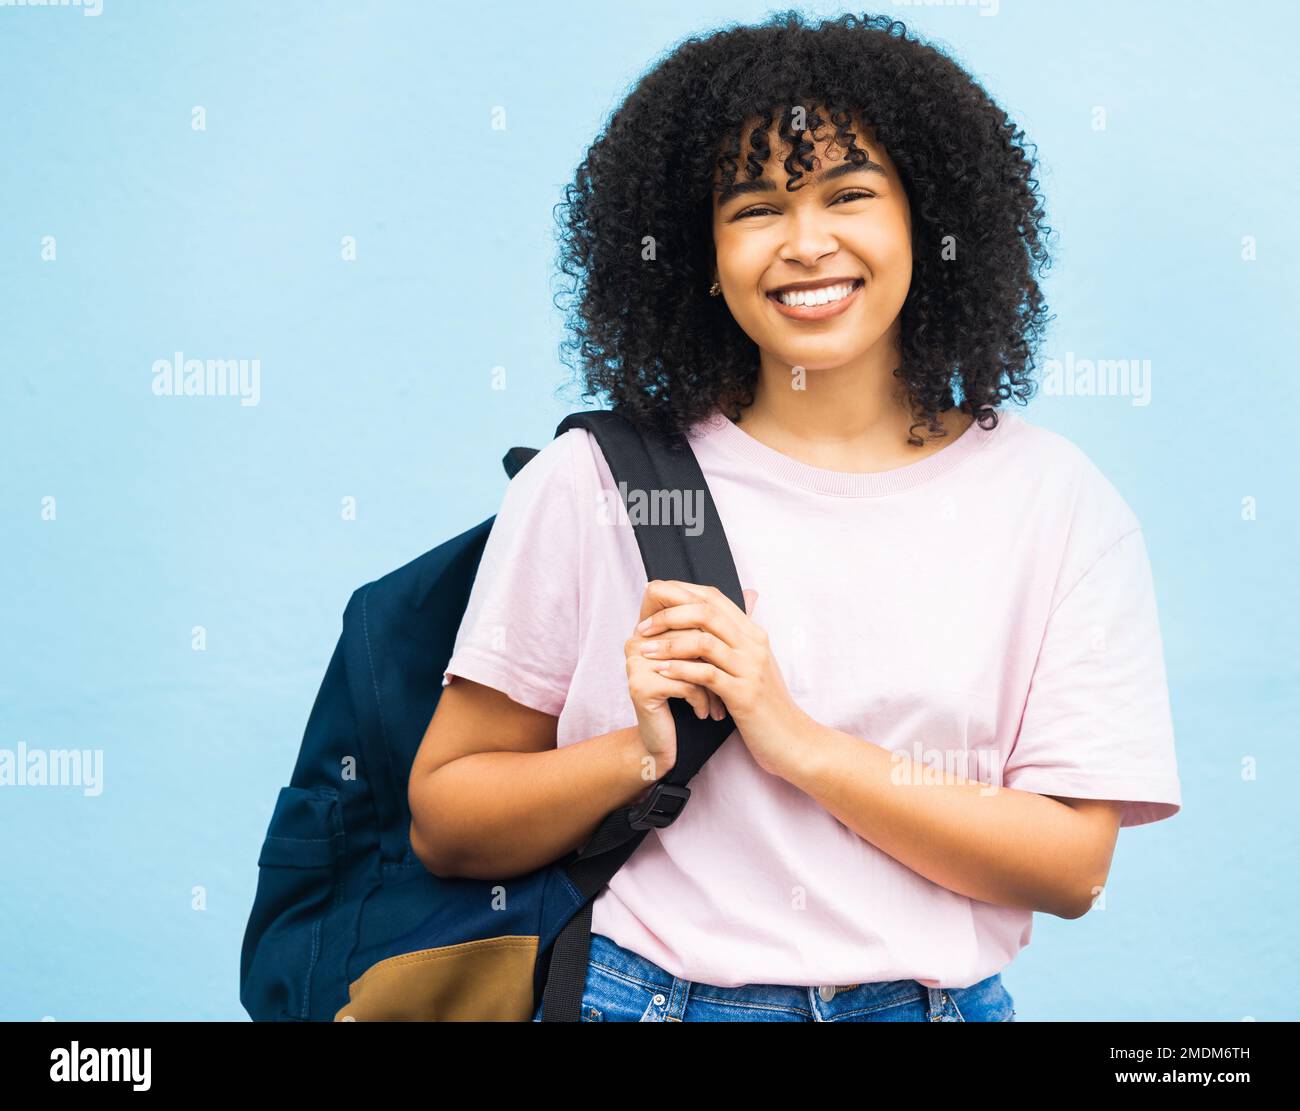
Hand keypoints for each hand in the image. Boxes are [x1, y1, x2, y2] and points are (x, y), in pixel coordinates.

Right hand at [624, 583, 723, 785]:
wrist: (666, 744)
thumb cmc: (689, 699)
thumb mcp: (708, 658)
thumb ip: (724, 623)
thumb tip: (753, 592)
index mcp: (651, 629)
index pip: (678, 602)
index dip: (704, 616)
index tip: (728, 646)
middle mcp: (638, 640)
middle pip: (690, 632)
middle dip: (716, 661)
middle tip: (733, 680)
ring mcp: (636, 662)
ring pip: (691, 657)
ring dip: (712, 684)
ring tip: (723, 703)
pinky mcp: (641, 685)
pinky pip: (685, 682)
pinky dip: (703, 699)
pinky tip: (707, 713)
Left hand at [633, 580, 812, 777]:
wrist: (792, 739)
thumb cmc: (765, 704)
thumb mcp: (751, 666)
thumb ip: (732, 641)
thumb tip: (705, 620)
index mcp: (753, 633)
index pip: (713, 598)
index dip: (680, 593)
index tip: (653, 600)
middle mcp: (753, 645)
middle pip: (706, 612)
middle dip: (668, 615)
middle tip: (642, 627)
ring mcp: (750, 668)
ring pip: (703, 641)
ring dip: (668, 644)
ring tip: (644, 650)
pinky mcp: (744, 694)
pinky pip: (706, 674)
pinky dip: (680, 670)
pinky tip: (661, 672)